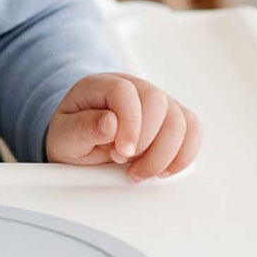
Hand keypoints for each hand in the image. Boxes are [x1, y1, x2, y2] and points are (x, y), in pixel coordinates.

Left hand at [45, 72, 202, 182]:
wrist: (80, 141)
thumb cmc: (72, 136)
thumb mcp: (64, 137)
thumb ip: (82, 128)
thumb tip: (110, 123)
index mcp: (101, 85)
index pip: (124, 91)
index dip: (129, 122)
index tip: (122, 153)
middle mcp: (133, 87)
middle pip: (157, 102)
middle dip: (146, 142)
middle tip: (126, 164)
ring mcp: (156, 101)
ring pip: (179, 119)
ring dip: (164, 154)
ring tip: (140, 171)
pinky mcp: (172, 118)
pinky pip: (192, 131)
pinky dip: (183, 155)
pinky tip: (163, 170)